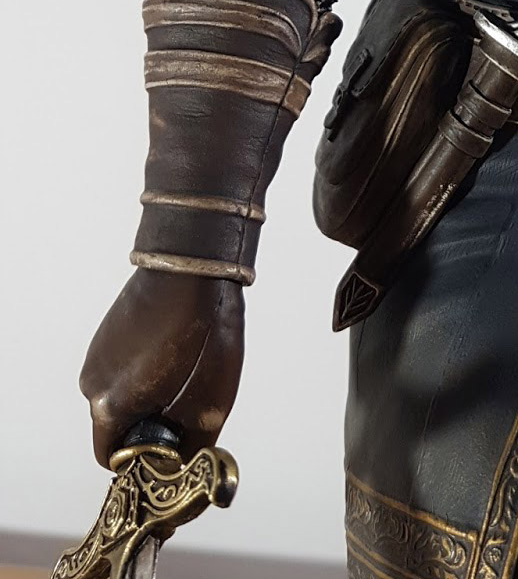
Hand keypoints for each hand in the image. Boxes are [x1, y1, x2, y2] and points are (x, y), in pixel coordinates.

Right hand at [80, 269, 244, 465]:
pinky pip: (123, 367)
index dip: (146, 457)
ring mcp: (96, 355)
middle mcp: (91, 383)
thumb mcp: (211, 402)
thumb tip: (180, 469)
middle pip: (120, 425)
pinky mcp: (106, 333)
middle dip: (152, 421)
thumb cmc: (202, 328)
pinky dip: (146, 367)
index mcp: (108, 407)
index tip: (174, 443)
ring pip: (123, 394)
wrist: (193, 263)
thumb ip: (190, 448)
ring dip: (150, 391)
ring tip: (184, 365)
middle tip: (188, 399)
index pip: (114, 458)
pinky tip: (174, 346)